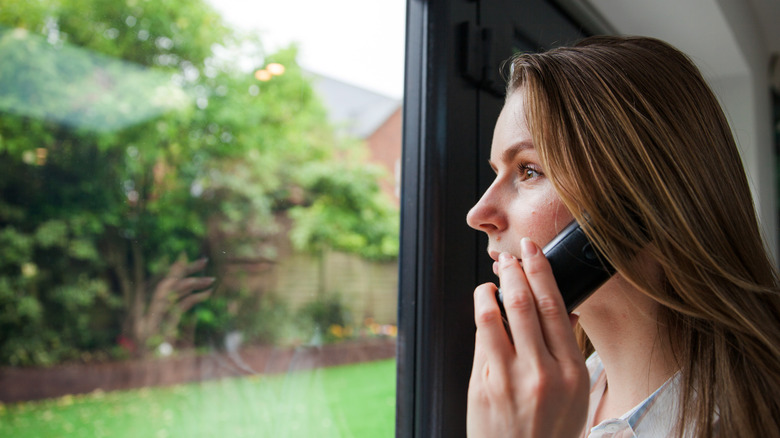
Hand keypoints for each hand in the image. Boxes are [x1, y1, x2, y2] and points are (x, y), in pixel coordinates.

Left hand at [467, 238, 588, 437]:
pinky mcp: (483, 386)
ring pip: (496, 316)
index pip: (556, 308)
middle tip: (511, 255)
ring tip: (494, 278)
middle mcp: (542, 374)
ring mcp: (509, 380)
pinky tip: (484, 303)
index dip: (542, 272)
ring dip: (492, 288)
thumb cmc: (552, 432)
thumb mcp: (577, 396)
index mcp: (572, 373)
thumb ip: (570, 352)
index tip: (534, 252)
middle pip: (525, 305)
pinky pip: (481, 340)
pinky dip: (482, 314)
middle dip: (516, 271)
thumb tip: (565, 311)